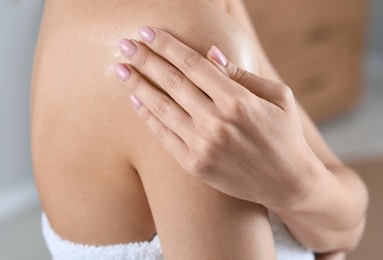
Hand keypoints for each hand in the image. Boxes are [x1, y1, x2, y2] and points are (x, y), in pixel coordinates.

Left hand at [113, 26, 314, 209]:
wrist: (286, 182)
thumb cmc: (284, 134)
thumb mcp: (277, 97)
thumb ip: (242, 74)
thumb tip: (210, 53)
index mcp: (238, 100)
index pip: (194, 65)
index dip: (168, 46)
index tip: (147, 32)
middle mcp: (217, 121)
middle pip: (172, 83)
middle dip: (145, 60)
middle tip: (124, 45)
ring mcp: (202, 145)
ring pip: (162, 107)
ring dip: (137, 85)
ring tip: (119, 69)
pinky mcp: (194, 164)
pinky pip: (163, 136)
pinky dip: (146, 116)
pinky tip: (134, 100)